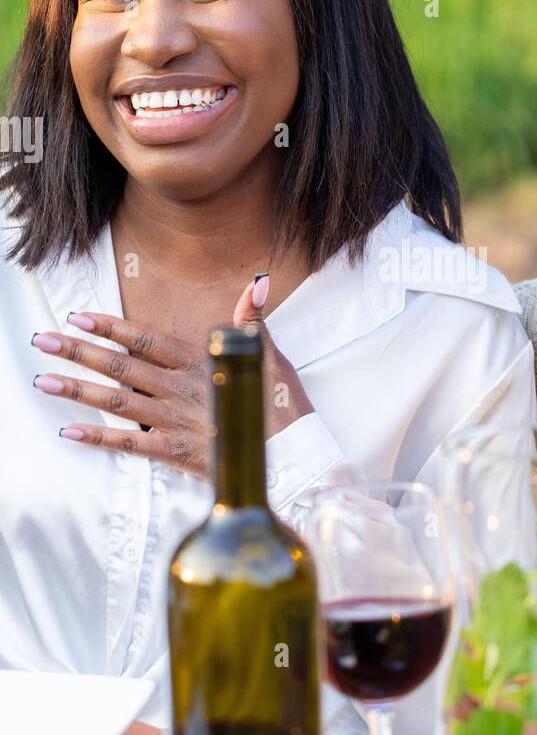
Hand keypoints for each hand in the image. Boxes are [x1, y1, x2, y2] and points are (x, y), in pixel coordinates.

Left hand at [31, 275, 312, 477]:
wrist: (294, 452)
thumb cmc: (280, 402)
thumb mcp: (268, 354)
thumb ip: (251, 318)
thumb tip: (258, 281)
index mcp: (199, 362)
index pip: (145, 339)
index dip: (110, 327)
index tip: (78, 317)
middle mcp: (180, 389)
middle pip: (121, 367)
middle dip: (78, 352)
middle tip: (43, 340)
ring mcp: (175, 421)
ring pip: (117, 402)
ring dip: (77, 390)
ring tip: (43, 380)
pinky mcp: (176, 453)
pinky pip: (130, 444)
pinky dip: (98, 438)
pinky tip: (69, 431)